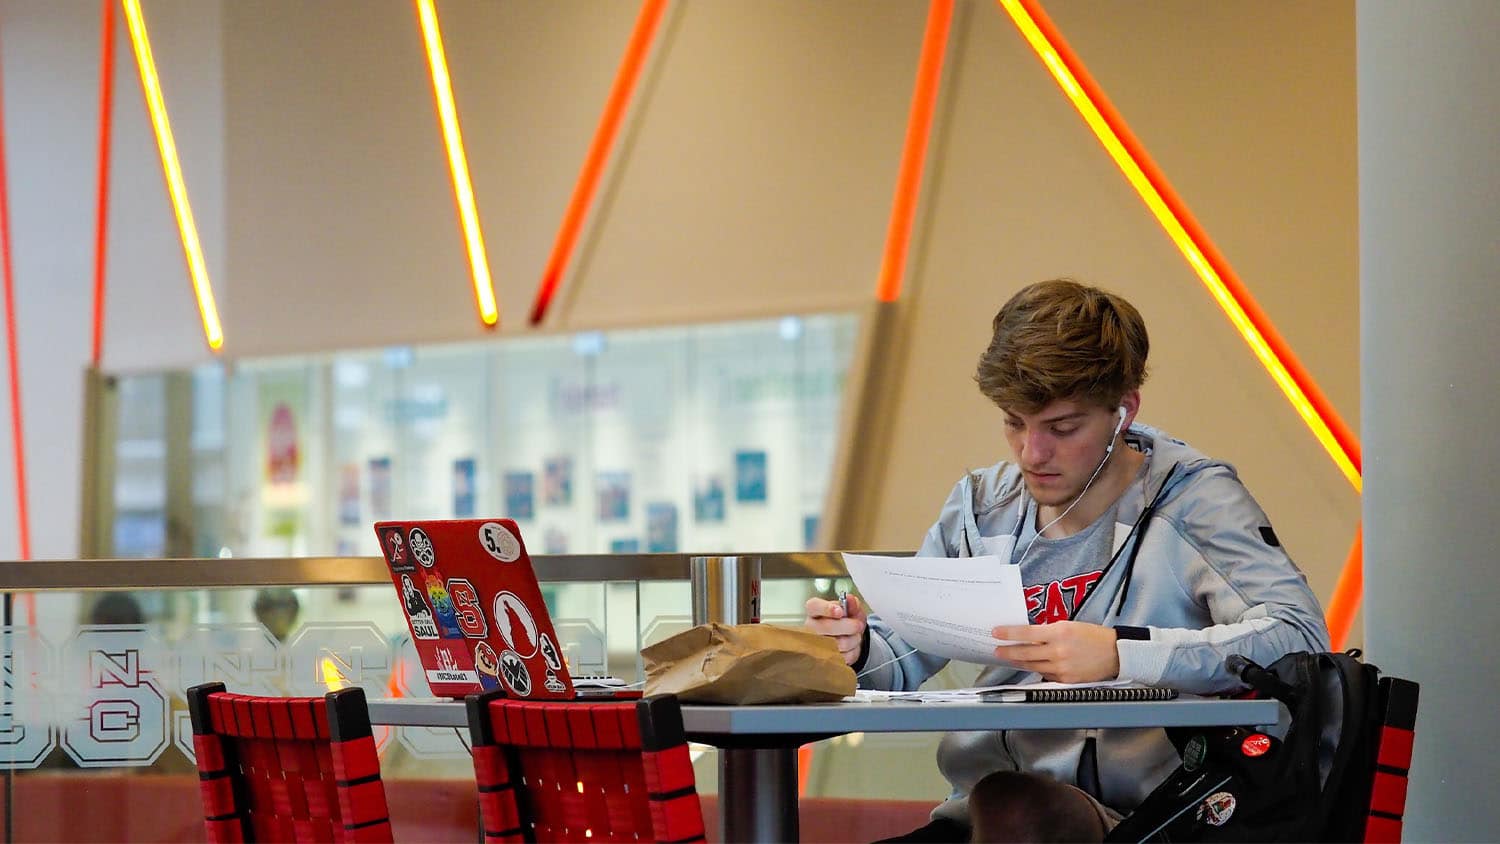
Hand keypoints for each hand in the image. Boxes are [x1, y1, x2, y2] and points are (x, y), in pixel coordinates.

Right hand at [805, 594, 867, 665]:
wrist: (849, 637)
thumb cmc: (845, 620)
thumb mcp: (851, 608)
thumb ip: (851, 603)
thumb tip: (850, 599)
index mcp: (814, 611)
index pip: (814, 606)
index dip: (827, 609)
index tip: (840, 611)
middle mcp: (811, 627)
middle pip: (827, 627)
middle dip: (848, 626)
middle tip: (858, 625)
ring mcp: (816, 645)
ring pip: (839, 644)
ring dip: (854, 639)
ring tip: (854, 635)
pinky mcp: (825, 660)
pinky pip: (844, 657)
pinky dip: (853, 650)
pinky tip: (851, 646)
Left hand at [991, 621, 1119, 683]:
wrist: (1115, 653)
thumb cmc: (1093, 637)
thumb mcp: (1069, 626)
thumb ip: (1049, 631)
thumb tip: (1028, 636)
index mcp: (1059, 633)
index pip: (1026, 633)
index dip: (1008, 634)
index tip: (996, 633)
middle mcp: (1058, 651)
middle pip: (1025, 653)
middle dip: (1007, 652)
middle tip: (996, 651)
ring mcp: (1061, 667)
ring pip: (1032, 665)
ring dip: (1020, 662)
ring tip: (1011, 658)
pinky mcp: (1065, 680)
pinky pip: (1045, 675)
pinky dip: (1038, 670)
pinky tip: (1032, 666)